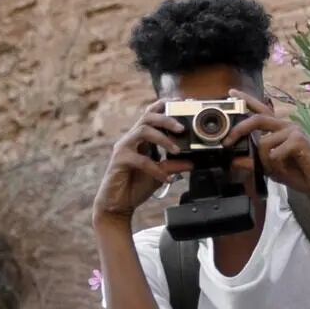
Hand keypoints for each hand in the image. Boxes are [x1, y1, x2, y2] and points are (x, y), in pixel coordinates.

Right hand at [93, 102, 193, 222]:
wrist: (118, 205)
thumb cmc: (135, 186)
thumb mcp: (160, 174)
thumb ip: (173, 166)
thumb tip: (191, 162)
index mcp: (140, 138)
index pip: (151, 114)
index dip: (165, 105)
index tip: (182, 103)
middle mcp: (131, 139)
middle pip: (147, 116)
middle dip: (166, 118)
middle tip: (182, 128)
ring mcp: (124, 148)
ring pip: (143, 130)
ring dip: (163, 139)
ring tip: (176, 150)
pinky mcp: (120, 160)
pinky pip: (141, 159)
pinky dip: (156, 169)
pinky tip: (166, 178)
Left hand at [223, 89, 309, 200]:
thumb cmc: (301, 173)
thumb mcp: (272, 169)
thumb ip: (256, 163)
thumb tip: (235, 161)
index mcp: (280, 129)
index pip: (261, 111)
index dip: (246, 101)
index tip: (231, 93)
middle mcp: (286, 126)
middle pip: (258, 119)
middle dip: (240, 129)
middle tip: (227, 142)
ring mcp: (294, 131)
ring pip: (264, 143)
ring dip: (265, 161)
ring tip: (278, 170)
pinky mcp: (299, 140)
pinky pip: (275, 152)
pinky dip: (276, 164)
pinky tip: (289, 168)